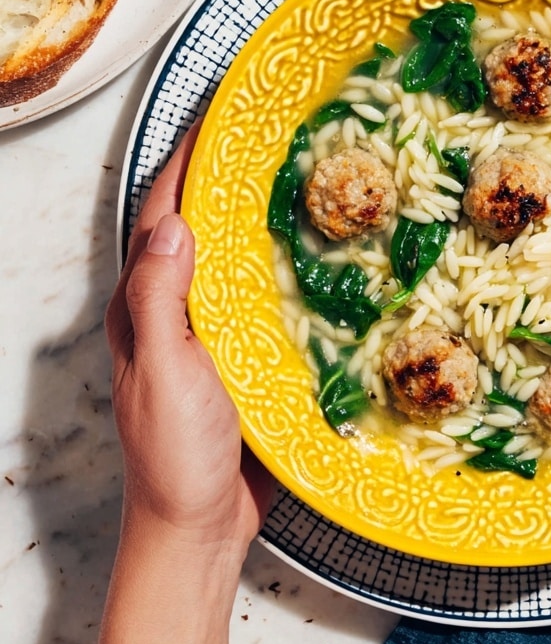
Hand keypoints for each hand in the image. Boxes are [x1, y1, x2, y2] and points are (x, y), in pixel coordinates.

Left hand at [105, 124, 273, 549]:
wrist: (198, 528)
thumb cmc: (175, 456)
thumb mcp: (164, 375)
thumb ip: (160, 303)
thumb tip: (171, 225)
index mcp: (142, 308)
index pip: (161, 215)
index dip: (185, 162)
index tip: (220, 115)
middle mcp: (171, 312)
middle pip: (196, 226)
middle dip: (224, 176)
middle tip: (274, 135)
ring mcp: (207, 334)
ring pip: (230, 260)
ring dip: (256, 217)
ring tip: (301, 178)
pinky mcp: (241, 358)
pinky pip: (258, 299)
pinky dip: (279, 268)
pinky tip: (316, 257)